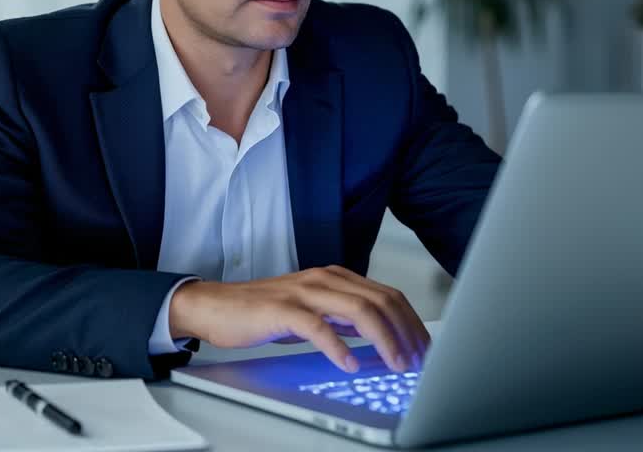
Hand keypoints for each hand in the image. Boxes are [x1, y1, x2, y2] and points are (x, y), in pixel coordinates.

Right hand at [168, 266, 429, 373]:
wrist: (218, 306)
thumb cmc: (264, 311)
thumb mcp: (314, 311)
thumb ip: (345, 319)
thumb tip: (381, 337)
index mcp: (336, 277)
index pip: (387, 295)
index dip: (411, 322)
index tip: (425, 348)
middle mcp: (325, 279)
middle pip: (380, 301)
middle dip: (406, 332)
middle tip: (418, 361)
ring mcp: (305, 292)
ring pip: (358, 310)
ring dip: (383, 340)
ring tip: (395, 364)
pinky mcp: (283, 309)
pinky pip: (318, 327)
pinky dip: (338, 346)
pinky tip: (350, 364)